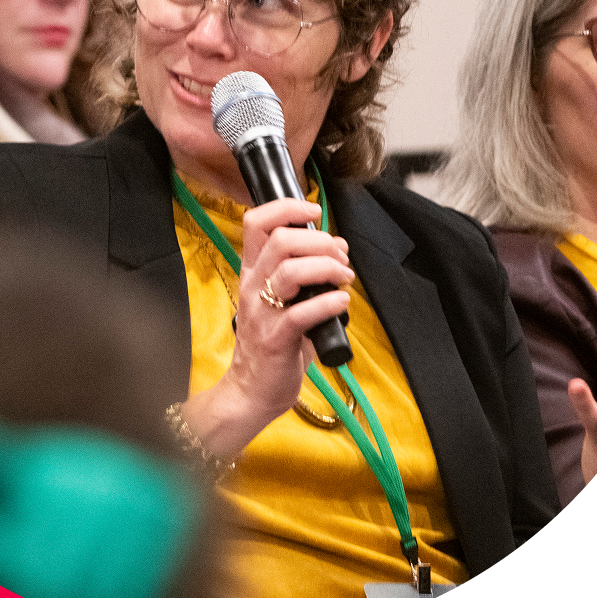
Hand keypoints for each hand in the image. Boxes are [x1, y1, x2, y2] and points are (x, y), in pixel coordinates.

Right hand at [180, 197, 353, 458]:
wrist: (252, 390)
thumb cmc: (273, 344)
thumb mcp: (285, 301)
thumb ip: (309, 274)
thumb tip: (338, 247)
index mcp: (252, 271)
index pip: (257, 222)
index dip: (287, 207)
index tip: (314, 211)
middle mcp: (252, 286)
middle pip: (280, 240)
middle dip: (319, 240)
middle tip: (340, 256)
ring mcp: (261, 312)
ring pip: (290, 270)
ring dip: (327, 268)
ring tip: (345, 278)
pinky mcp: (275, 339)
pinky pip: (302, 313)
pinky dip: (329, 303)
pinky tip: (342, 305)